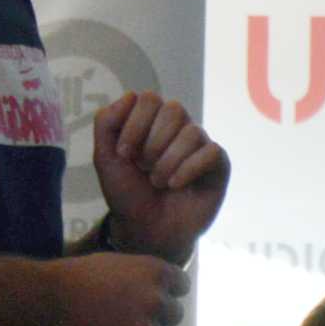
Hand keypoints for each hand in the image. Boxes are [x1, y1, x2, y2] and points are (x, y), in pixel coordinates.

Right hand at [41, 249, 185, 325]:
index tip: (152, 297)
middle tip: (131, 317)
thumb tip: (160, 289)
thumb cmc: (77, 277)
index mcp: (157, 272)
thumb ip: (144, 276)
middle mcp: (157, 300)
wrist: (47, 302)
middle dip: (157, 316)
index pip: (182, 286)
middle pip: (175, 315)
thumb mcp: (118, 264)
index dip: (167, 292)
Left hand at [93, 91, 230, 261]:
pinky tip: (176, 185)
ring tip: (159, 182)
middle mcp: (179, 128)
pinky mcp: (218, 164)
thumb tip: (131, 95)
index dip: (135, 124)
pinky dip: (188, 170)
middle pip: (174, 110)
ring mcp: (200, 145)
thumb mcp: (105, 158)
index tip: (124, 153)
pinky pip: (210, 152)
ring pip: (192, 132)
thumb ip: (107, 123)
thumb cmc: (128, 193)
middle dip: (153, 143)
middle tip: (144, 168)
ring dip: (167, 162)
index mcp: (153, 121)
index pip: (149, 99)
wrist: (146, 230)